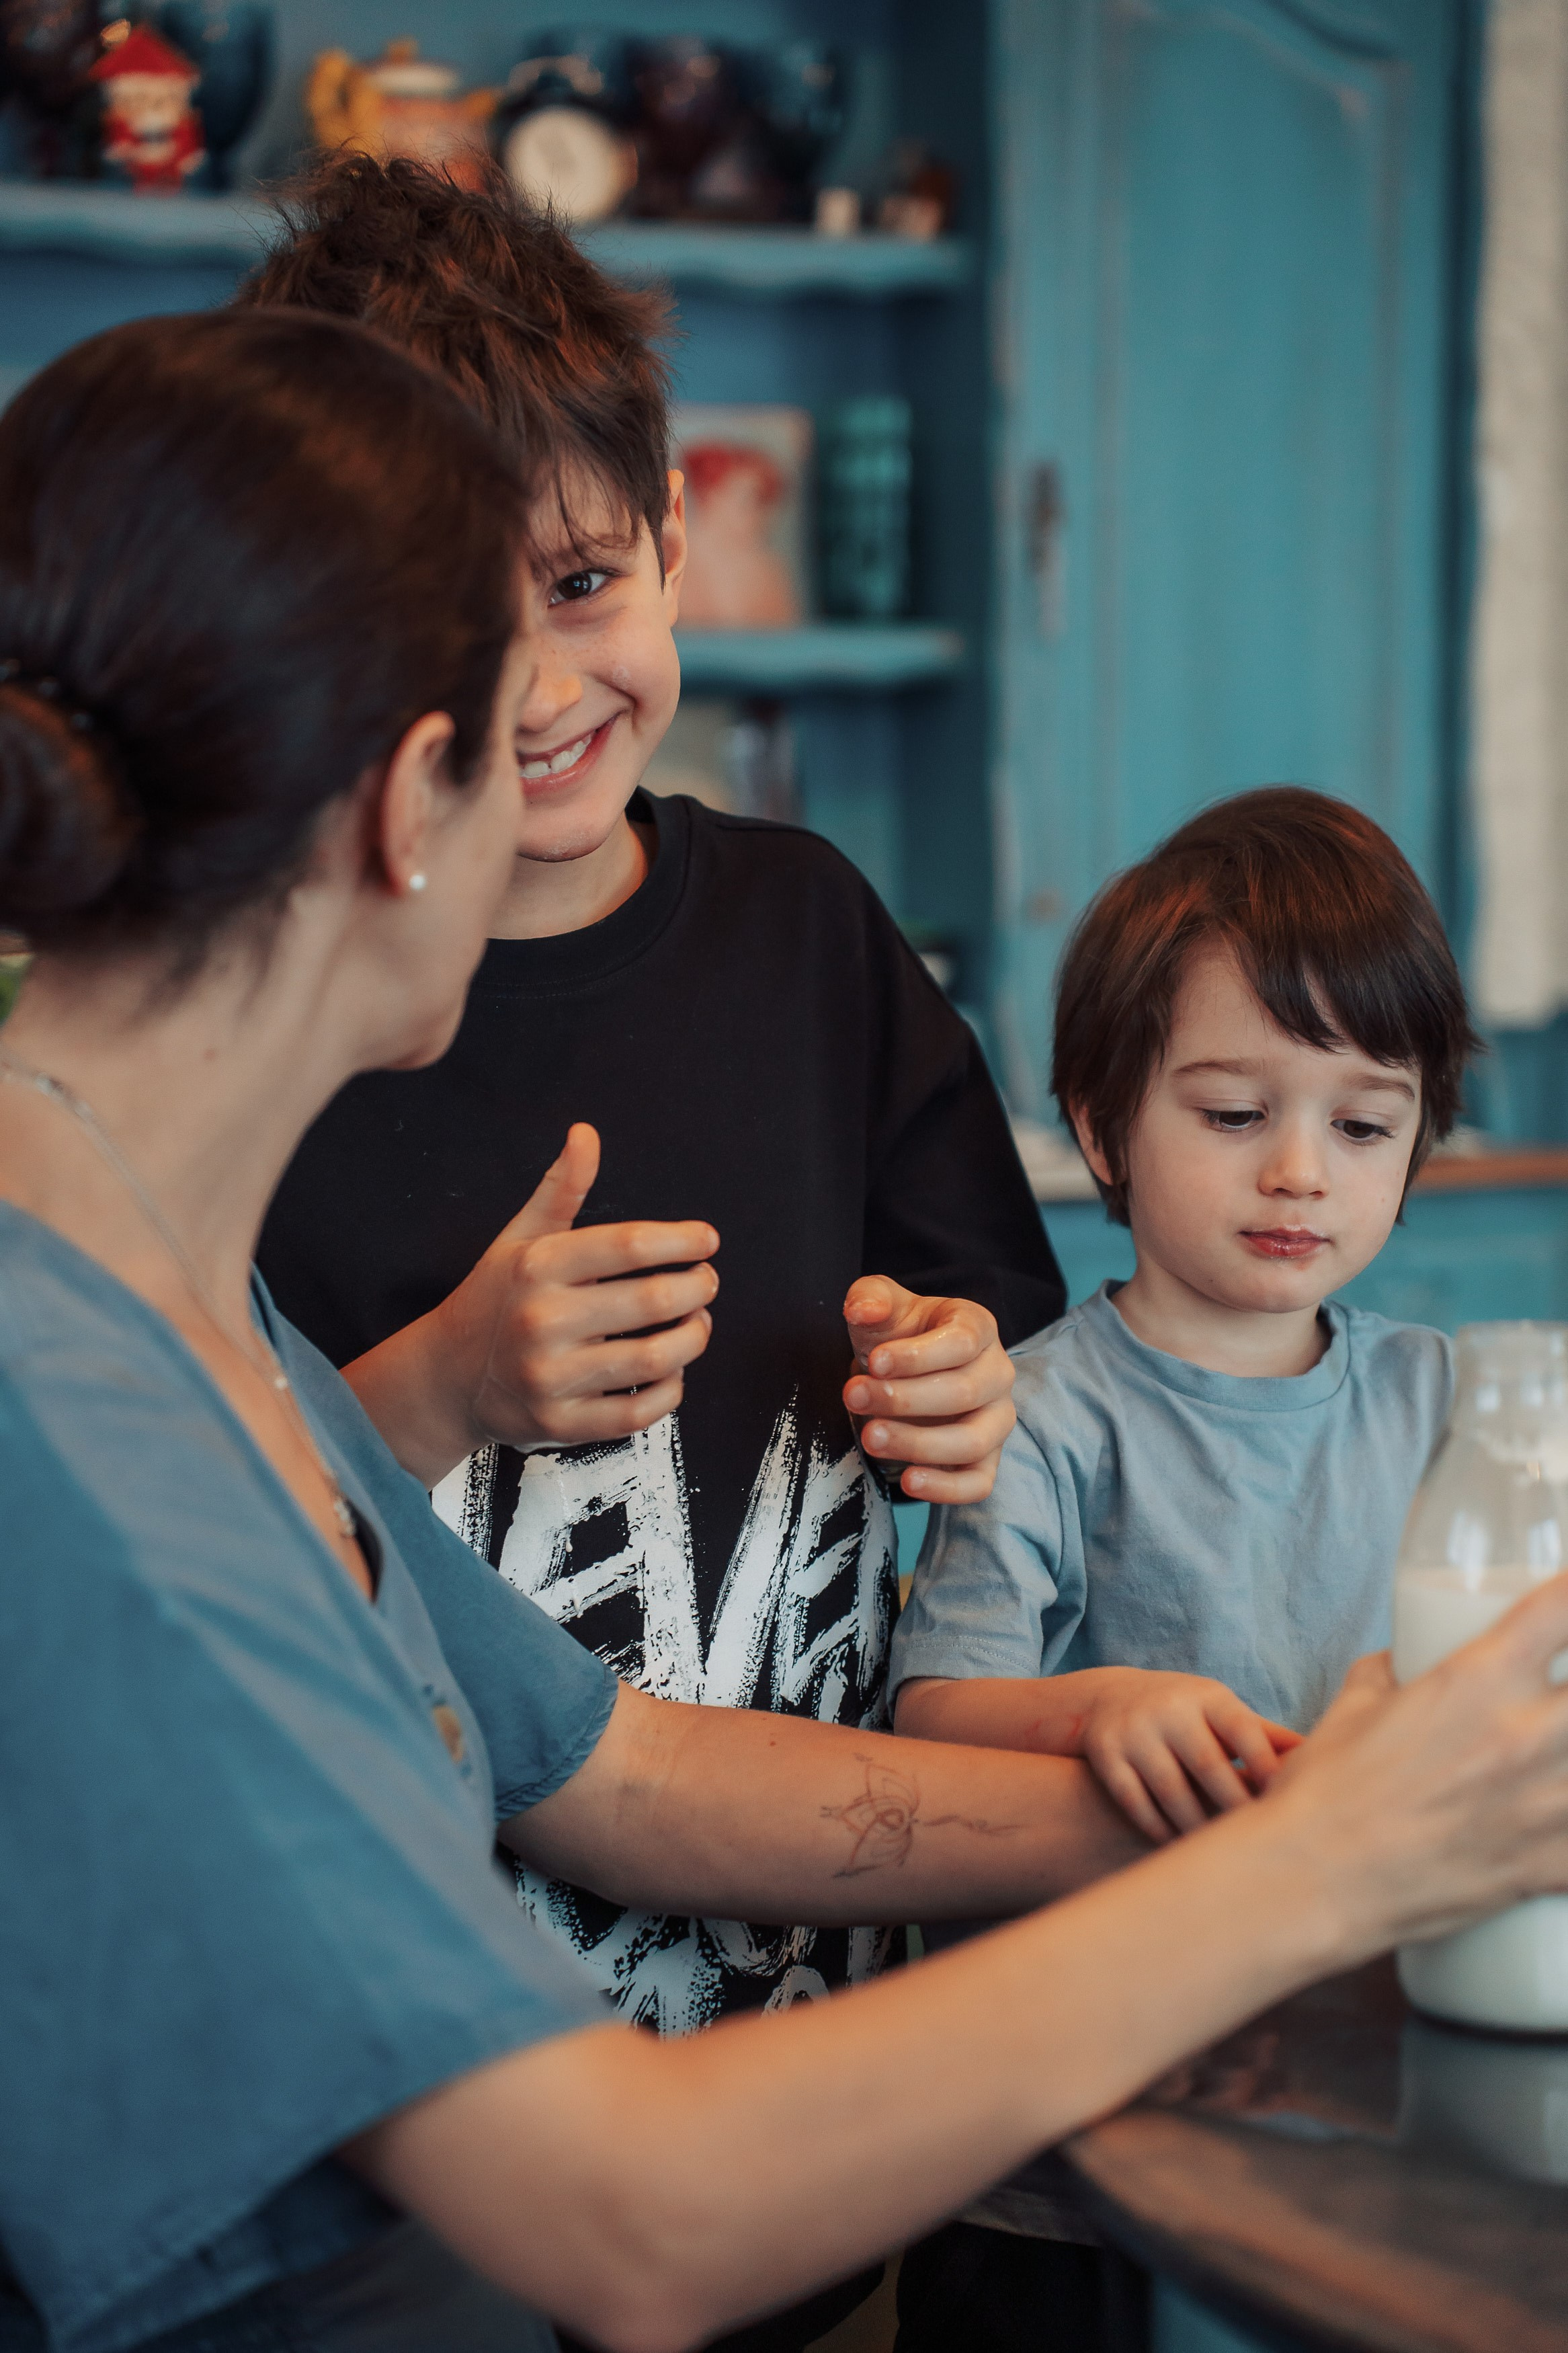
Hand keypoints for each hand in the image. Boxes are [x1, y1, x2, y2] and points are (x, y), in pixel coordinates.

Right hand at [431, 1124, 719, 1452]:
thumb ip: (560, 1188)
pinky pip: (637, 1413)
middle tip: (706, 1281)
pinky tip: (671, 1371)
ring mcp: (550, 1377)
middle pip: (651, 1301)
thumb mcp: (520, 1238)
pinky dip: (669, 1391)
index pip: (626, 1245)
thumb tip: (585, 1133)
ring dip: (693, 1338)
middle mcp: (542, 1321)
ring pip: (653, 1359)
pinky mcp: (561, 1424)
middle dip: (696, 1288)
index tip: (707, 1239)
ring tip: (697, 1322)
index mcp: (537, 1267)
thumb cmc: (495, 1299)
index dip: (679, 1239)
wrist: (447, 1377)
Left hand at [842, 1278, 1015, 1503]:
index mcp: (978, 1328)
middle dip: (904, 1398)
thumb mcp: (881, 1308)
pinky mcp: (986, 1460)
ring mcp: (996, 1420)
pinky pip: (979, 1483)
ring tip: (871, 1437)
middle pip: (964, 1392)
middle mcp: (997, 1374)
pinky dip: (946, 1488)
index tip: (874, 1362)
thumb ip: (871, 1297)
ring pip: (972, 1441)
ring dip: (919, 1443)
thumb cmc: (896, 1337)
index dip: (918, 1356)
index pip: (961, 1343)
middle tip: (855, 1396)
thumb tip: (862, 1309)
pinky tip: (908, 1481)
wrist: (901, 1374)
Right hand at [1065, 1667, 1300, 1844]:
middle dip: (1234, 1807)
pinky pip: (1135, 1801)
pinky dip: (1159, 1828)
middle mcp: (1169, 1708)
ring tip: (1219, 1855)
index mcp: (1208, 1696)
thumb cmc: (1187, 1713)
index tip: (1288, 1807)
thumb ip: (1265, 1736)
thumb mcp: (1221, 1712)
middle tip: (1258, 1843)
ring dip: (1196, 1827)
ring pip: (1170, 1789)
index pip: (1244, 1731)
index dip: (1267, 1769)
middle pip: (1208, 1764)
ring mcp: (1134, 1730)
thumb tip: (1323, 1758)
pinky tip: (1177, 1848)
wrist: (1109, 1698)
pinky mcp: (1106, 1754)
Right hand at [1267, 1578, 1567, 1954]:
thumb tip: (1400, 1662)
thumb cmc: (1323, 1794)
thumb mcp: (1352, 1709)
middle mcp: (1523, 1735)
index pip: (1564, 1609)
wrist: (1312, 1882)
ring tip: (1553, 1760)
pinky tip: (1557, 1820)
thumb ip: (1387, 1674)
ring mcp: (1546, 1807)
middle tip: (1556, 1701)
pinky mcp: (1549, 1869)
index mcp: (1477, 1680)